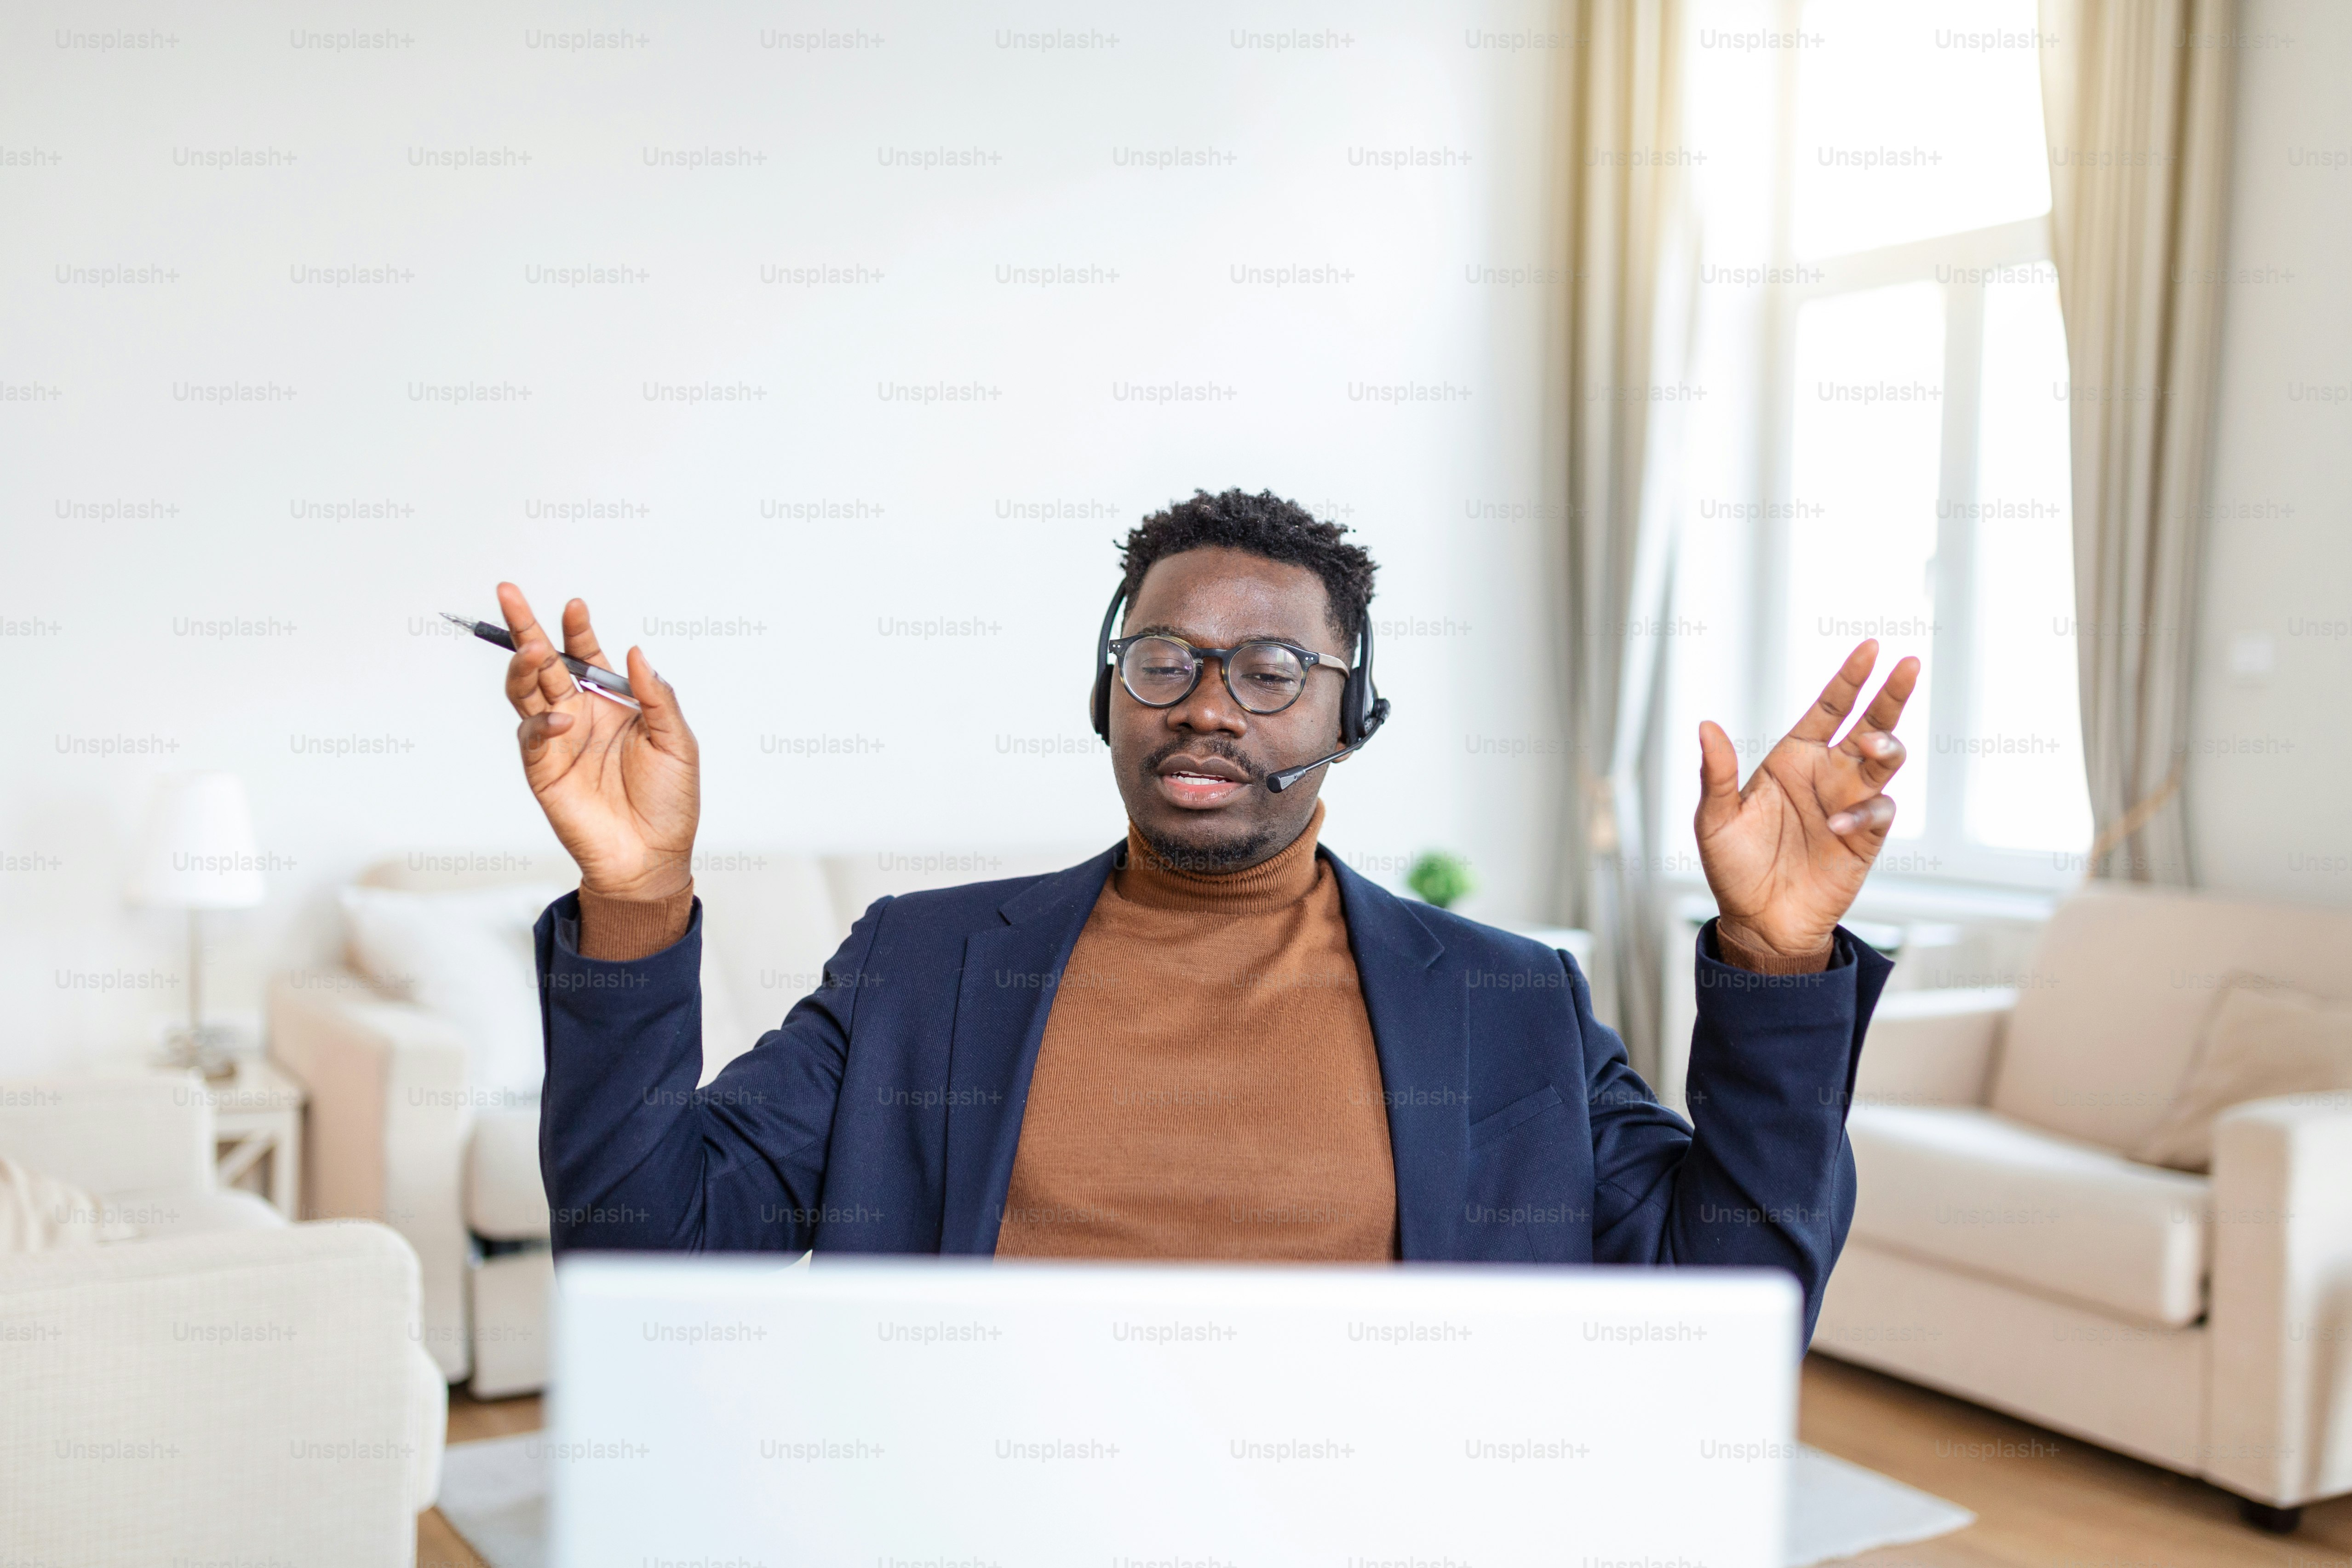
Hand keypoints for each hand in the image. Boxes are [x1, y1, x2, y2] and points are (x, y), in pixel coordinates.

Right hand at [498, 582, 698, 900]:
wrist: (653, 855)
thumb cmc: (670, 801)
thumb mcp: (678, 742)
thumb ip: (657, 697)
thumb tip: (636, 653)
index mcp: (612, 704)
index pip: (586, 656)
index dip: (577, 629)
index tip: (575, 605)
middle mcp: (580, 715)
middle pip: (545, 663)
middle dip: (525, 628)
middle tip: (508, 595)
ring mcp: (558, 741)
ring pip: (526, 691)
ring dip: (523, 666)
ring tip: (530, 647)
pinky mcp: (544, 770)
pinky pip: (532, 736)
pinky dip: (541, 723)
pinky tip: (562, 719)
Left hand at [1694, 640, 1918, 960]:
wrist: (1757, 921)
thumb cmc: (1734, 866)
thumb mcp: (1714, 818)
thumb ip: (1716, 772)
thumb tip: (1705, 725)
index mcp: (1794, 759)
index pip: (1830, 708)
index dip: (1850, 678)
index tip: (1871, 648)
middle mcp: (1827, 775)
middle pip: (1870, 724)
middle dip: (1891, 695)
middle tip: (1908, 666)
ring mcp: (1850, 804)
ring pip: (1884, 762)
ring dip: (1885, 747)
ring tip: (1873, 744)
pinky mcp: (1864, 838)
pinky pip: (1879, 813)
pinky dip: (1865, 813)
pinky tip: (1837, 824)